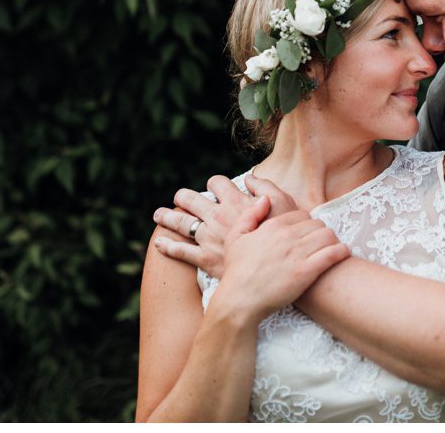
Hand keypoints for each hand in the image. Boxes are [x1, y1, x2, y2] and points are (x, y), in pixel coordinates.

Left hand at [151, 173, 299, 277]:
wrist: (279, 267)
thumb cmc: (286, 234)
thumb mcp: (283, 202)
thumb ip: (265, 186)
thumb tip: (249, 178)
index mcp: (234, 201)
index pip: (216, 182)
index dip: (214, 184)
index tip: (214, 189)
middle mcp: (217, 216)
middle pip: (190, 199)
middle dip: (183, 197)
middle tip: (180, 198)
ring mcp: (209, 237)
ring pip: (180, 222)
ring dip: (167, 217)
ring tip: (159, 215)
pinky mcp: (205, 258)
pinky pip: (181, 251)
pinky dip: (167, 246)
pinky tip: (159, 244)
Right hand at [212, 210, 350, 321]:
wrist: (239, 300)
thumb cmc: (237, 271)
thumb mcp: (235, 237)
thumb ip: (250, 214)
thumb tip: (266, 199)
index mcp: (273, 226)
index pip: (302, 215)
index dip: (307, 224)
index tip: (307, 234)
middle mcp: (286, 236)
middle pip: (317, 224)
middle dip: (321, 232)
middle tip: (321, 243)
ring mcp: (297, 253)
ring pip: (328, 235)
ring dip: (333, 240)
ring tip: (333, 248)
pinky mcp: (306, 272)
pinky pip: (332, 254)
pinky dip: (341, 252)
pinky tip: (343, 253)